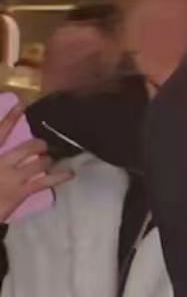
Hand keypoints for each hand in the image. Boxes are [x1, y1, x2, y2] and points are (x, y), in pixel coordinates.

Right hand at [0, 102, 71, 222]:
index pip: (0, 132)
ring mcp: (13, 177)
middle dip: (38, 145)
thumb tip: (9, 146)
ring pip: (39, 163)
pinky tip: (70, 173)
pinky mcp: (22, 191)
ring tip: (50, 161)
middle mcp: (1, 162)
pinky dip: (59, 177)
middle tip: (43, 145)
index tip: (21, 104)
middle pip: (26, 148)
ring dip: (47, 160)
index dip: (11, 118)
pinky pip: (45, 182)